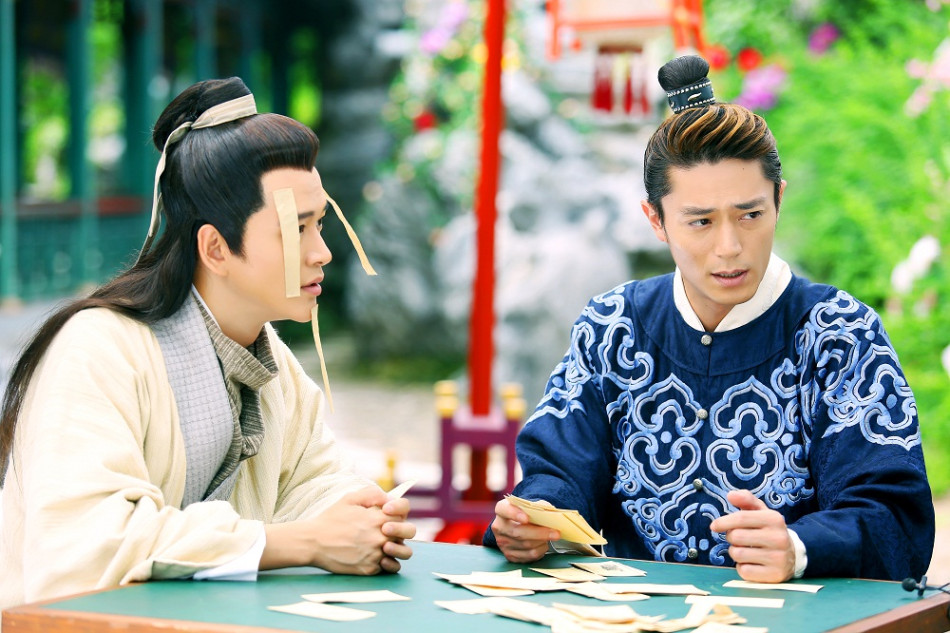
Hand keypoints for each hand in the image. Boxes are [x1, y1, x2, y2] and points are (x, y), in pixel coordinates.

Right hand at [262, 486, 413, 574]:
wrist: (313, 543)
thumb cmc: (330, 519)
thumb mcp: (350, 498)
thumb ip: (372, 494)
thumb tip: (389, 498)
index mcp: (377, 518)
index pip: (403, 512)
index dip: (398, 511)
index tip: (389, 513)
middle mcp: (380, 536)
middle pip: (408, 532)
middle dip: (403, 529)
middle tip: (391, 530)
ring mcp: (376, 554)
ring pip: (403, 553)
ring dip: (399, 548)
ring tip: (387, 546)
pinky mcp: (369, 569)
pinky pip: (389, 567)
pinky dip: (386, 563)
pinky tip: (378, 557)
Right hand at [490, 498, 558, 563]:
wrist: (519, 525)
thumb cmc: (527, 513)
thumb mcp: (530, 505)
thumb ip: (537, 507)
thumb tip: (551, 516)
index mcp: (501, 510)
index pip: (504, 510)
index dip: (514, 514)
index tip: (526, 518)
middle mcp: (499, 526)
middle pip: (518, 532)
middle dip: (540, 533)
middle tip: (556, 533)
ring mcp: (502, 543)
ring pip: (525, 545)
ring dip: (542, 542)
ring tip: (552, 537)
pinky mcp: (509, 555)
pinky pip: (528, 555)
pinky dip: (540, 550)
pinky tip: (544, 544)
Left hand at [709, 490, 795, 582]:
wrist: (792, 556)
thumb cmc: (769, 531)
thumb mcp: (761, 512)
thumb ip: (746, 500)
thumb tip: (730, 495)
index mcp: (774, 519)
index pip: (741, 518)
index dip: (723, 521)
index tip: (714, 526)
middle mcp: (779, 538)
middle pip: (736, 536)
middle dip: (731, 538)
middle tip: (739, 539)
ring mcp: (778, 558)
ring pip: (738, 554)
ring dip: (735, 552)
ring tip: (746, 551)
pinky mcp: (774, 575)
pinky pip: (744, 571)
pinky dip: (742, 567)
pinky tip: (752, 563)